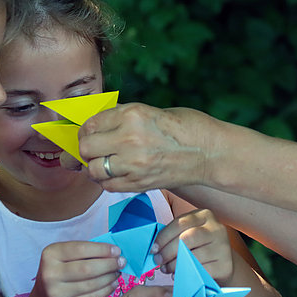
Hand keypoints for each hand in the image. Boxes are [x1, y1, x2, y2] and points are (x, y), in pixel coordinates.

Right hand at [20, 241, 124, 296]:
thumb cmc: (62, 271)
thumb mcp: (64, 256)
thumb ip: (85, 251)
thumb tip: (114, 252)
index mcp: (50, 254)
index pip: (80, 248)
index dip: (102, 249)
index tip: (117, 250)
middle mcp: (50, 273)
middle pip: (87, 268)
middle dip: (109, 264)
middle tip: (121, 262)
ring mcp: (55, 292)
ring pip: (91, 284)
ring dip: (109, 277)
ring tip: (117, 273)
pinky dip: (106, 290)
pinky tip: (113, 284)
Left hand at [76, 103, 213, 191]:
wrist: (210, 153)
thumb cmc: (184, 127)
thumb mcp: (149, 111)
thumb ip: (121, 117)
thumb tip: (95, 123)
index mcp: (132, 115)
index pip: (91, 124)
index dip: (87, 129)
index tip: (91, 132)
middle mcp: (130, 139)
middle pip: (86, 147)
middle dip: (86, 148)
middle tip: (94, 148)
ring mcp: (134, 164)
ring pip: (93, 170)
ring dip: (94, 166)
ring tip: (104, 162)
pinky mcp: (140, 183)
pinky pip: (108, 185)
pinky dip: (106, 181)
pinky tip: (115, 174)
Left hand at [153, 209, 233, 283]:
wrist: (222, 261)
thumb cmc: (198, 245)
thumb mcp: (188, 232)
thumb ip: (174, 235)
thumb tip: (154, 248)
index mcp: (204, 215)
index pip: (181, 223)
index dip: (164, 236)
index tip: (153, 249)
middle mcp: (216, 228)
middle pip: (188, 238)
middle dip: (168, 251)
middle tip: (158, 261)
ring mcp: (223, 247)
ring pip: (194, 256)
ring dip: (175, 265)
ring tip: (166, 269)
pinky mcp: (225, 265)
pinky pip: (202, 271)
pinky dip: (187, 274)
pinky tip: (178, 275)